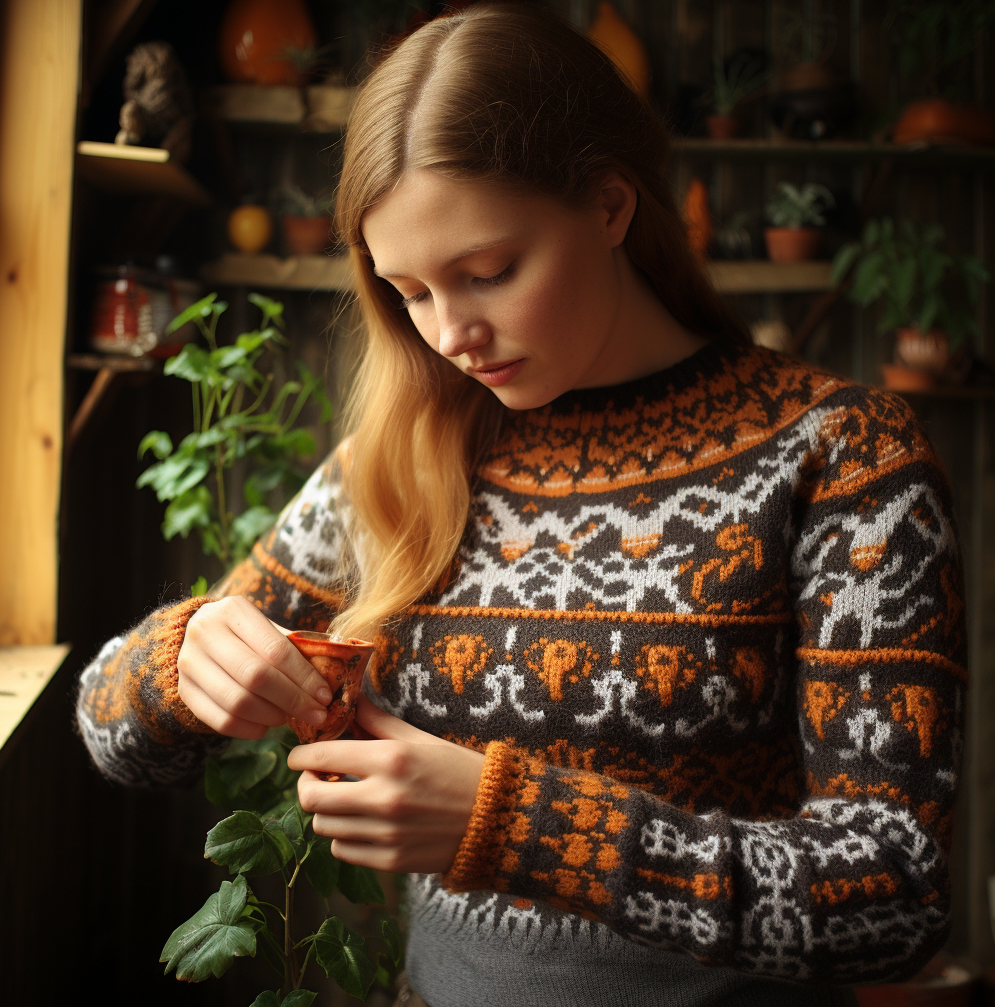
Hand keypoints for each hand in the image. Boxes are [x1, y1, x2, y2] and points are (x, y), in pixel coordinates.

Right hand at [177, 596, 332, 739]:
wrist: (197, 636)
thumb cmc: (246, 634)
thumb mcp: (268, 629)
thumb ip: (296, 647)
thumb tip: (337, 672)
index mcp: (232, 610)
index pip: (275, 650)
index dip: (304, 677)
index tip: (325, 695)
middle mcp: (204, 633)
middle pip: (256, 677)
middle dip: (293, 700)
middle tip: (317, 714)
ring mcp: (189, 663)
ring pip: (237, 702)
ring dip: (272, 716)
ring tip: (290, 718)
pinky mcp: (184, 691)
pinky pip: (220, 721)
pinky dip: (249, 729)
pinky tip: (266, 726)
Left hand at [289, 696, 485, 873]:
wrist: (496, 817)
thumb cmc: (458, 770)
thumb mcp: (420, 738)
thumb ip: (378, 722)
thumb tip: (348, 703)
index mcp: (391, 759)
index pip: (321, 756)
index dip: (301, 756)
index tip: (300, 755)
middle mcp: (384, 797)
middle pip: (312, 798)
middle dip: (306, 785)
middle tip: (317, 778)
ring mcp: (386, 833)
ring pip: (323, 827)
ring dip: (326, 812)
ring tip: (342, 800)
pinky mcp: (390, 860)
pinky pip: (342, 851)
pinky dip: (343, 837)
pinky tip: (359, 823)